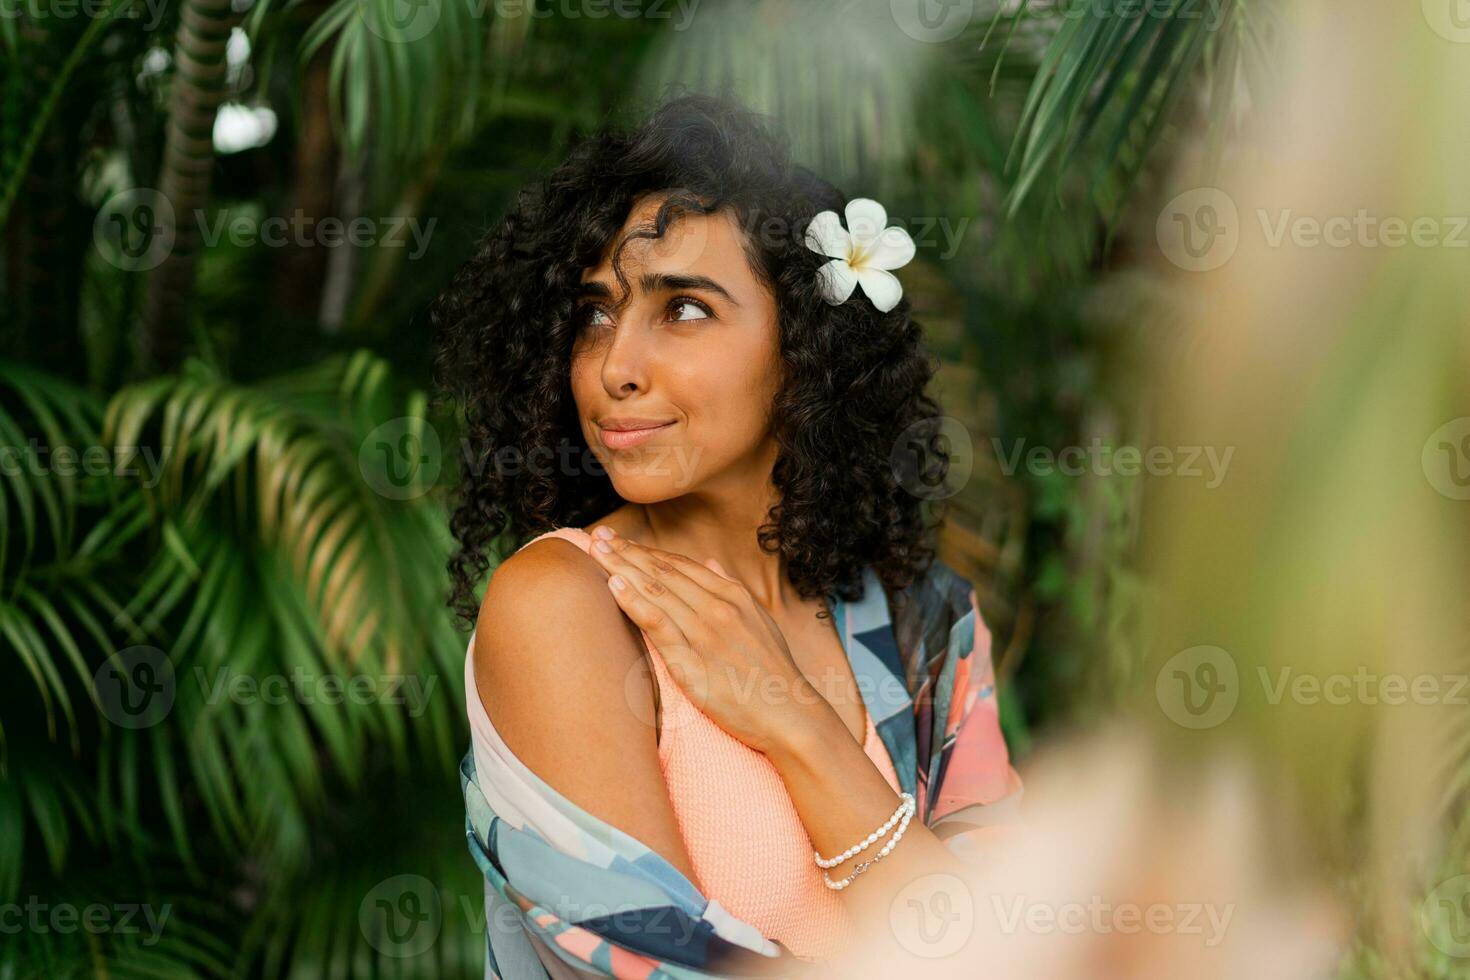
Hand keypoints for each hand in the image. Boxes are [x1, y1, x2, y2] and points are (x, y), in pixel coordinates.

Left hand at [586, 526, 822, 753]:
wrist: (790, 713)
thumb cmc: (773, 671)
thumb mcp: (760, 621)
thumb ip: (732, 589)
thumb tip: (710, 563)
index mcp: (733, 596)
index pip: (680, 566)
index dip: (646, 551)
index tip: (619, 540)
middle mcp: (719, 608)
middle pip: (663, 573)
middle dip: (627, 552)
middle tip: (598, 536)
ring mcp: (706, 634)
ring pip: (657, 592)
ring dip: (623, 568)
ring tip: (596, 550)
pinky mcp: (695, 664)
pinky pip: (660, 626)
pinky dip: (635, 603)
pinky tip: (614, 585)